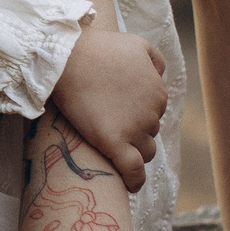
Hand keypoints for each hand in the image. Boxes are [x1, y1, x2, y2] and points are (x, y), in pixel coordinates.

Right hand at [51, 27, 167, 191]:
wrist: (68, 56)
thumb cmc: (98, 48)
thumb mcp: (136, 44)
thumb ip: (155, 61)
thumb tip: (160, 76)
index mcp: (158, 92)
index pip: (155, 113)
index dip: (138, 115)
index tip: (121, 115)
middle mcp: (152, 113)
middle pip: (150, 133)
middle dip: (135, 132)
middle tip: (111, 126)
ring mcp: (134, 129)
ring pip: (144, 152)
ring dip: (133, 152)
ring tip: (114, 150)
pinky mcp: (114, 142)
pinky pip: (133, 170)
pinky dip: (134, 180)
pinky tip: (130, 186)